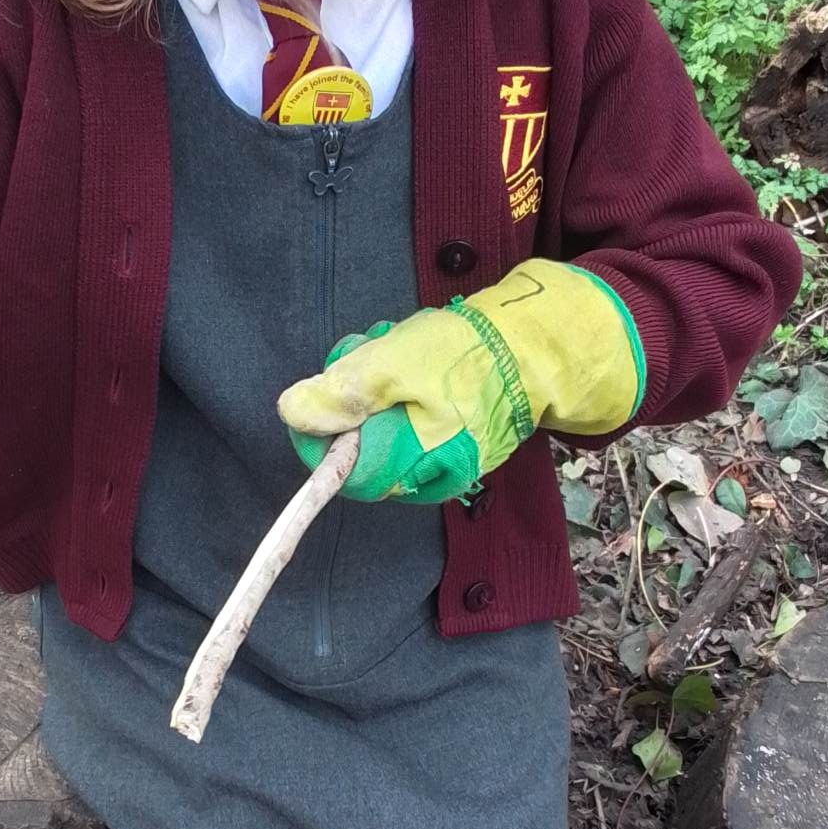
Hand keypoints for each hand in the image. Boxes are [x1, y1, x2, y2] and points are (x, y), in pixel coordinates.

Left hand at [276, 259, 644, 502]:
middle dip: (352, 399)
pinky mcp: (450, 447)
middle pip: (356, 450)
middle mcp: (423, 480)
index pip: (335, 469)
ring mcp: (439, 466)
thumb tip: (292, 412)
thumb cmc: (468, 354)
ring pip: (378, 434)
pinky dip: (399, 393)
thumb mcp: (394, 361)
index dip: (320, 427)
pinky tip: (415, 364)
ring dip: (374, 389)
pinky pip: (405, 427)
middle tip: (371, 353)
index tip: (328, 385)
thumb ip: (342, 391)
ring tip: (396, 350)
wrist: (536, 348)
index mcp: (406, 465)